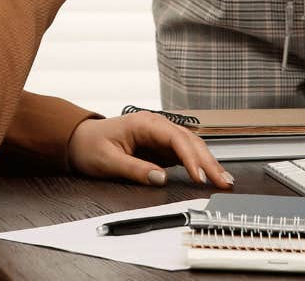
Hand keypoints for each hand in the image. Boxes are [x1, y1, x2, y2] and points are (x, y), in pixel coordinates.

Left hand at [67, 112, 233, 188]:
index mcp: (144, 123)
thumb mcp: (108, 160)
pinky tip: (210, 175)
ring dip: (208, 162)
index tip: (200, 176)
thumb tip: (160, 178)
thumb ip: (134, 169)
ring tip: (224, 179)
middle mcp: (157, 126)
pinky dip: (199, 165)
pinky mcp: (161, 147)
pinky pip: (185, 154)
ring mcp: (161, 136)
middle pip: (190, 141)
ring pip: (192, 146)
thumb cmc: (91, 145)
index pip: (176, 138)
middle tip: (223, 181)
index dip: (190, 157)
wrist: (80, 140)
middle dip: (208, 161)